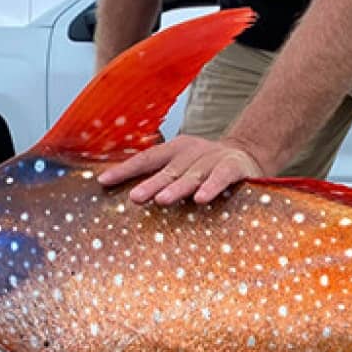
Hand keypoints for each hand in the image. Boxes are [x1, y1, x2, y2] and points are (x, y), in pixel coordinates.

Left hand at [97, 135, 265, 204]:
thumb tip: (126, 194)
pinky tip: (201, 199)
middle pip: (167, 171)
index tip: (104, 182)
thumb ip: (159, 177)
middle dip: (150, 184)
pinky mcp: (233, 166)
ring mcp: (212, 158)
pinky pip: (220, 178)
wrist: (247, 155)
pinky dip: (211, 187)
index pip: (146, 159)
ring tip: (162, 201)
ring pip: (192, 176)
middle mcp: (191, 152)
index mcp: (174, 150)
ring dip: (177, 188)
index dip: (125, 170)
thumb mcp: (181, 167)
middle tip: (134, 198)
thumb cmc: (206, 167)